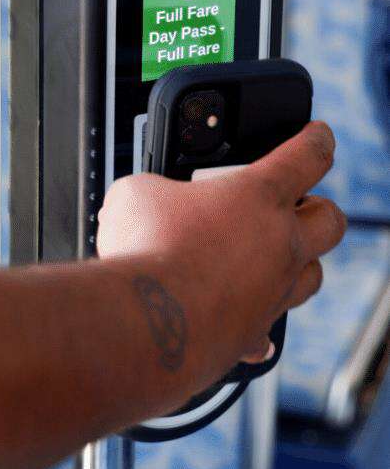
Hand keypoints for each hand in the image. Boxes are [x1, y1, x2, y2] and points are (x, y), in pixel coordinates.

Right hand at [96, 122, 346, 390]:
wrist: (143, 320)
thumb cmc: (145, 249)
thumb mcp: (137, 192)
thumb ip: (154, 189)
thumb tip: (143, 201)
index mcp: (258, 195)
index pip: (307, 156)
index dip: (316, 140)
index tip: (319, 135)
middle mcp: (279, 244)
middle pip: (331, 221)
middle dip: (318, 208)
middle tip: (293, 206)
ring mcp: (272, 292)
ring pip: (311, 276)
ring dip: (295, 263)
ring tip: (266, 259)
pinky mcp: (252, 333)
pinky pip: (267, 329)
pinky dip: (256, 319)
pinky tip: (236, 315)